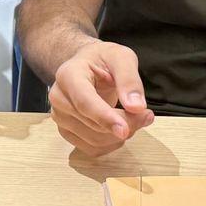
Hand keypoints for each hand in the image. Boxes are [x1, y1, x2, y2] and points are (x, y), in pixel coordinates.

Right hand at [49, 41, 154, 156]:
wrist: (87, 65)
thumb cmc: (103, 59)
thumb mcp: (121, 57)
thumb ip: (129, 79)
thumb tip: (136, 107)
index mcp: (68, 75)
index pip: (84, 102)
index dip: (105, 118)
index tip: (125, 130)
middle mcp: (59, 98)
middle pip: (93, 124)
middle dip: (125, 124)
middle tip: (147, 115)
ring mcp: (60, 117)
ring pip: (94, 140)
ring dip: (120, 136)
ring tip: (135, 118)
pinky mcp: (66, 131)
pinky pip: (92, 149)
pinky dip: (111, 144)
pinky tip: (120, 128)